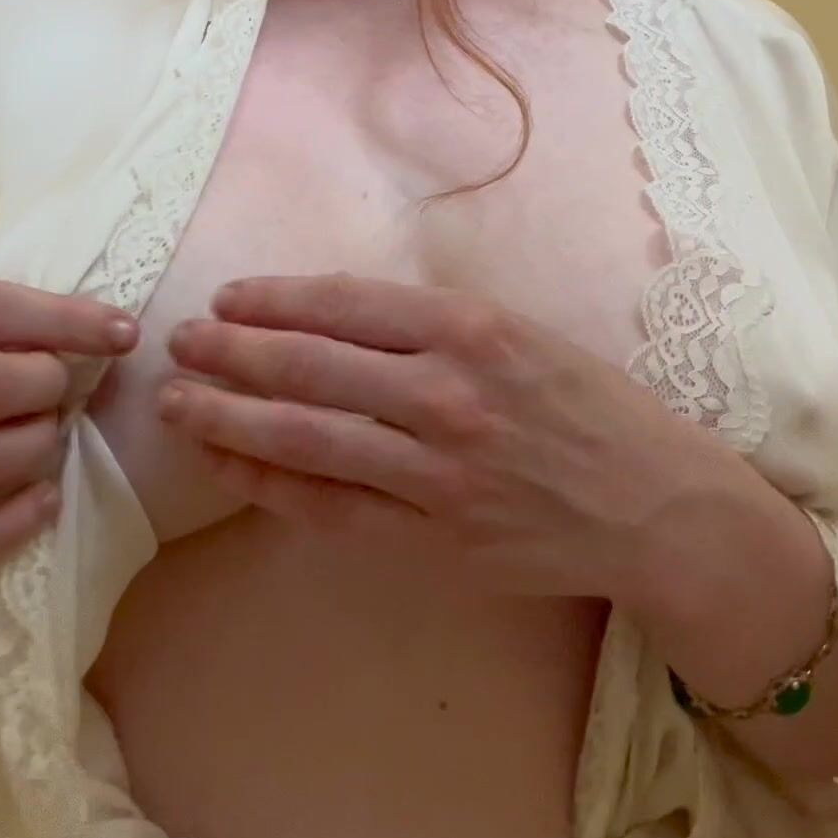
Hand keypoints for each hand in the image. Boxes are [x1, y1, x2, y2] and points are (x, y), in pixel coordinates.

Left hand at [163, 274, 755, 601]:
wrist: (663, 511)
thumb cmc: (592, 413)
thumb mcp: (526, 337)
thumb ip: (434, 324)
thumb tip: (330, 307)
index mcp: (475, 333)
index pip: (345, 305)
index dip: (272, 300)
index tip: (227, 300)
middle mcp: (451, 397)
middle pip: (308, 369)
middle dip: (229, 353)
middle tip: (177, 343)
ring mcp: (438, 473)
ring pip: (305, 439)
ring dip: (226, 419)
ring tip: (173, 402)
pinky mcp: (434, 538)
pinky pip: (328, 508)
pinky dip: (266, 485)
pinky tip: (223, 466)